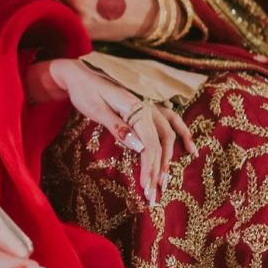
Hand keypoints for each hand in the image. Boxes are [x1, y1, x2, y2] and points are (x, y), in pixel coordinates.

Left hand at [45, 60, 197, 203]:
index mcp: (133, 106)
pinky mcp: (144, 106)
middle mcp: (145, 105)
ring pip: (166, 133)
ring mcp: (147, 105)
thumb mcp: (96, 109)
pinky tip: (189, 146)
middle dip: (157, 170)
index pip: (149, 142)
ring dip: (168, 158)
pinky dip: (180, 134)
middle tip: (153, 194)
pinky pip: (168, 121)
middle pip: (159, 142)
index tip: (146, 187)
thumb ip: (118, 127)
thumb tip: (140, 148)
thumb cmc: (84, 91)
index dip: (149, 166)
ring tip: (167, 180)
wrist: (78, 73)